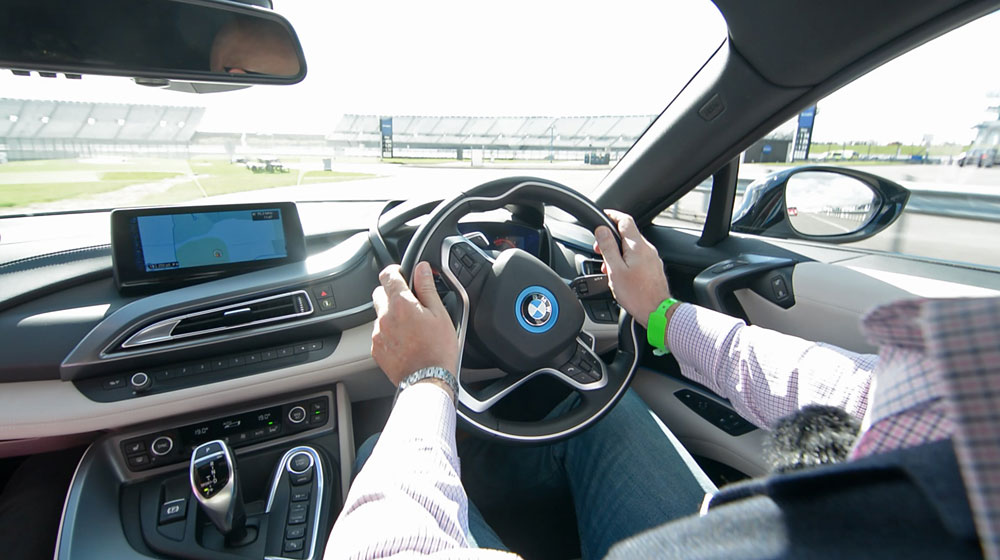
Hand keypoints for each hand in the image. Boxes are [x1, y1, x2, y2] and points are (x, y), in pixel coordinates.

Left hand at [371, 262, 458, 386]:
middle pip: (379, 294)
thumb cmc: (438, 350)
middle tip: (410, 303)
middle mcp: (384, 317)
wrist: (428, 380)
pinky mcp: (376, 349)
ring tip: (410, 328)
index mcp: (401, 304)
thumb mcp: (440, 314)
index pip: (387, 275)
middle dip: (391, 294)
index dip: (395, 271)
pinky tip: (405, 341)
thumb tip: (422, 268)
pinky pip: (378, 333)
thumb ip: (427, 288)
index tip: (402, 274)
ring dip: (390, 315)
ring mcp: (378, 334)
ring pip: (379, 315)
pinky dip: (388, 333)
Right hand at [593, 210, 671, 327]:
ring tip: (608, 268)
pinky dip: (625, 261)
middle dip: (611, 240)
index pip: (625, 220)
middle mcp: (647, 249)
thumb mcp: (615, 270)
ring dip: (617, 253)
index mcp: (637, 246)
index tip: (603, 216)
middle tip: (599, 250)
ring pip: (631, 248)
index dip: (612, 216)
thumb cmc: (637, 294)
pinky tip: (619, 274)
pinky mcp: (653, 269)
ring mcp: (652, 259)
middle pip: (627, 235)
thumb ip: (608, 248)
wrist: (657, 312)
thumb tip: (602, 230)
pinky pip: (637, 258)